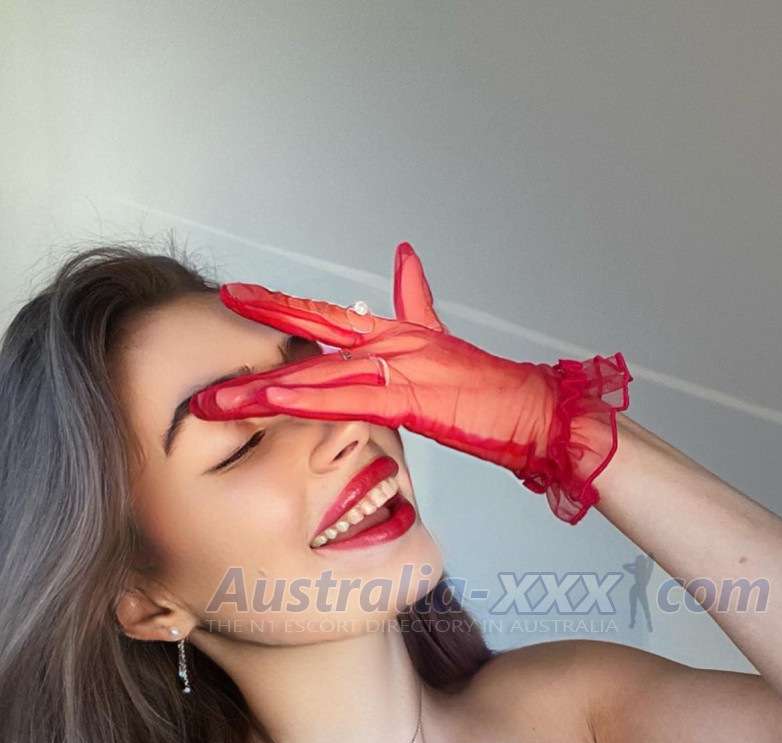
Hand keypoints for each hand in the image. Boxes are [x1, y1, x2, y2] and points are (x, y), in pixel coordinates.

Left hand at [189, 242, 632, 524]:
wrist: (541, 415)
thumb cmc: (496, 394)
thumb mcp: (447, 344)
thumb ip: (419, 303)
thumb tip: (405, 256)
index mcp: (400, 333)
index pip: (329, 315)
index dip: (281, 303)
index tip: (238, 296)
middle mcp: (395, 342)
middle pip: (313, 337)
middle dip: (258, 340)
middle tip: (210, 341)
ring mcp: (403, 368)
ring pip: (321, 373)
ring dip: (266, 388)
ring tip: (219, 396)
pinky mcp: (413, 400)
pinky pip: (348, 401)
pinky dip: (308, 401)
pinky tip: (271, 401)